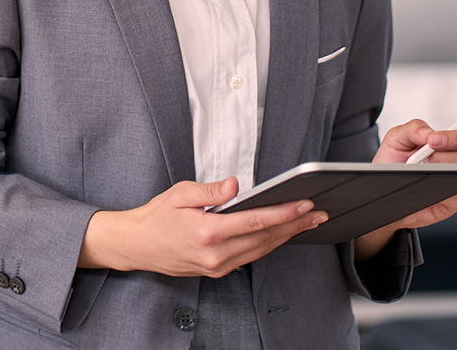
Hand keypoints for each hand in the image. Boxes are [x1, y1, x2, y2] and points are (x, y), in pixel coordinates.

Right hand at [77, 177, 326, 277]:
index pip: (256, 221)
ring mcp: (218, 267)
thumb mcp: (181, 193)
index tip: (305, 204)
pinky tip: (281, 233)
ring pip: (261, 250)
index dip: (284, 213)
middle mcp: (216, 255)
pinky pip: (250, 257)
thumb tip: (237, 185)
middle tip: (318, 213)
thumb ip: (212, 190)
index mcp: (208, 232)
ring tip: (307, 222)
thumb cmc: (157, 216)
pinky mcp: (217, 271)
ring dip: (286, 235)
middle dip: (295, 224)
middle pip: (265, 238)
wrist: (137, 246)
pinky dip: (268, 244)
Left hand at [352, 119, 456, 260]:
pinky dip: (444, 195)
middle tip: (425, 159)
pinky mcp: (448, 205)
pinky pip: (456, 201)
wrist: (381, 187)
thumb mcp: (396, 138)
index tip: (434, 140)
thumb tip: (430, 133)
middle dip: (446, 156)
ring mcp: (454, 185)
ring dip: (442, 174)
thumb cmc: (393, 162)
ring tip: (420, 173)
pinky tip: (427, 190)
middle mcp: (455, 165)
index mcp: (448, 146)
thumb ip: (414, 128)